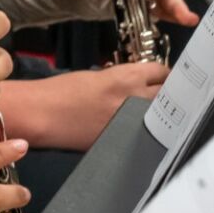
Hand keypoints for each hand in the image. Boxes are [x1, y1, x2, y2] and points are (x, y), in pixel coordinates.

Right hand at [21, 63, 167, 150]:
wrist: (43, 114)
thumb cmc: (63, 90)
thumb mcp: (97, 75)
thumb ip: (123, 78)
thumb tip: (140, 82)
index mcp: (128, 78)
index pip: (162, 72)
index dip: (163, 73)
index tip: (162, 75)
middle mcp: (136, 100)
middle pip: (169, 94)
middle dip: (168, 91)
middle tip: (161, 91)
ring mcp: (133, 123)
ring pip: (162, 116)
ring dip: (159, 111)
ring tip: (151, 109)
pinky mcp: (125, 140)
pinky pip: (144, 131)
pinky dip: (144, 127)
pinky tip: (135, 124)